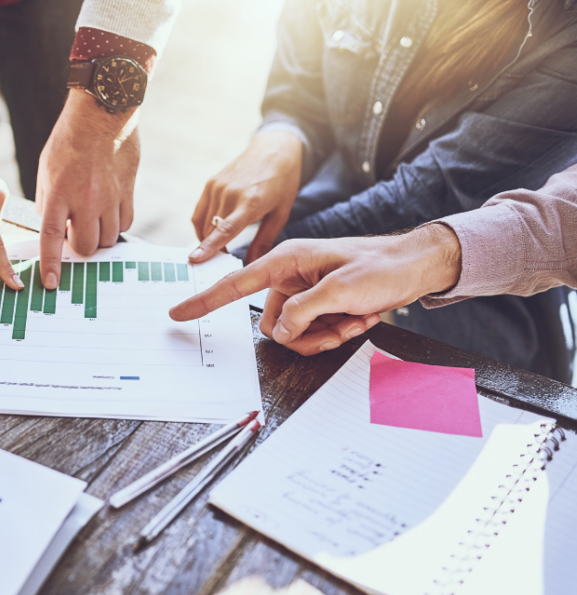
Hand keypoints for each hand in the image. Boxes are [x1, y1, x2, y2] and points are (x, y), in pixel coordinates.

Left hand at [36, 90, 138, 288]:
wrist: (102, 113)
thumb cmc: (69, 140)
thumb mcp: (47, 170)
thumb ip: (48, 202)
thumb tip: (54, 230)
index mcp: (58, 192)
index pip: (51, 237)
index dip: (51, 264)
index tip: (50, 284)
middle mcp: (85, 199)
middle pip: (86, 247)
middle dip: (79, 247)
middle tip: (74, 231)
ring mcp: (110, 197)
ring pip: (107, 239)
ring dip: (98, 237)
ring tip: (91, 219)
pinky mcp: (128, 192)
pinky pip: (125, 224)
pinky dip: (115, 225)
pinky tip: (108, 213)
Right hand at [170, 225, 462, 354]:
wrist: (416, 267)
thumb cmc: (382, 266)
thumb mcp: (341, 290)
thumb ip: (302, 311)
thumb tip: (280, 331)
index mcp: (286, 260)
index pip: (235, 284)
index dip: (204, 300)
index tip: (177, 312)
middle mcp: (290, 276)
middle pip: (271, 323)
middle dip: (306, 331)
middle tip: (340, 321)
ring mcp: (304, 292)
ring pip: (292, 333)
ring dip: (326, 333)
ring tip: (355, 316)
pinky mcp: (319, 304)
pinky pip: (311, 333)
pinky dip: (336, 331)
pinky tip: (360, 316)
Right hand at [189, 130, 302, 264]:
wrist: (274, 150)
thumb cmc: (282, 182)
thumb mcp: (281, 213)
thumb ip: (265, 241)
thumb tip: (253, 265)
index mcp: (251, 202)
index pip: (225, 229)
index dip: (209, 246)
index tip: (195, 259)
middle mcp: (230, 194)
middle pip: (211, 231)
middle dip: (212, 250)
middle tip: (220, 263)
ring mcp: (218, 187)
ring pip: (203, 224)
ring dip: (207, 239)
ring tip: (219, 249)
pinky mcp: (211, 184)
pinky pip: (200, 213)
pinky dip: (202, 227)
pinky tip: (211, 234)